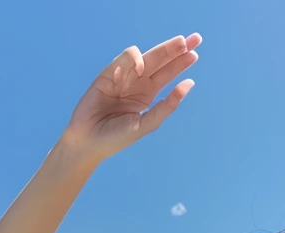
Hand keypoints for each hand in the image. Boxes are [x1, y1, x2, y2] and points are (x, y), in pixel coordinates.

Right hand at [61, 33, 201, 162]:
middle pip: (161, 60)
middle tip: (195, 39)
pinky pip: (124, 59)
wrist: (89, 141)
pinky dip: (134, 59)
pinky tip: (141, 67)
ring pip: (146, 56)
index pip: (168, 73)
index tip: (195, 53)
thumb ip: (167, 105)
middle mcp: (138, 82)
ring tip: (180, 45)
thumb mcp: (146, 124)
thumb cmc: (117, 138)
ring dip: (164, 50)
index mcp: (148, 94)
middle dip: (177, 49)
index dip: (181, 62)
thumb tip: (189, 83)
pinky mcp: (108, 74)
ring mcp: (123, 76)